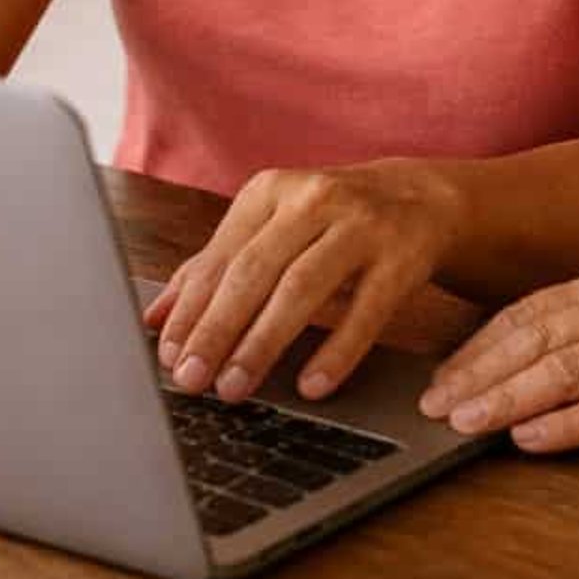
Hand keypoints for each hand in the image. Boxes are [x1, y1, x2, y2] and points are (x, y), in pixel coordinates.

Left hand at [145, 159, 466, 403]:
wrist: (424, 198)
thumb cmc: (332, 223)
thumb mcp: (273, 230)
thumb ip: (216, 268)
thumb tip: (155, 318)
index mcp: (270, 191)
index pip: (219, 257)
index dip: (190, 310)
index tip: (168, 356)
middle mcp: (313, 199)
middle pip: (254, 271)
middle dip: (217, 329)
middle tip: (191, 379)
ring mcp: (362, 225)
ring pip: (302, 288)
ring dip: (263, 343)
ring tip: (235, 387)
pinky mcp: (402, 256)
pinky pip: (366, 310)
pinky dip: (336, 351)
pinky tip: (311, 385)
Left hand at [418, 264, 578, 452]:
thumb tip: (525, 360)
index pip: (526, 313)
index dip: (476, 346)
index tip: (438, 375)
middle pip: (532, 340)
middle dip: (474, 374)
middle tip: (431, 406)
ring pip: (560, 372)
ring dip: (504, 398)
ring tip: (463, 423)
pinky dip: (564, 425)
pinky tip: (530, 440)